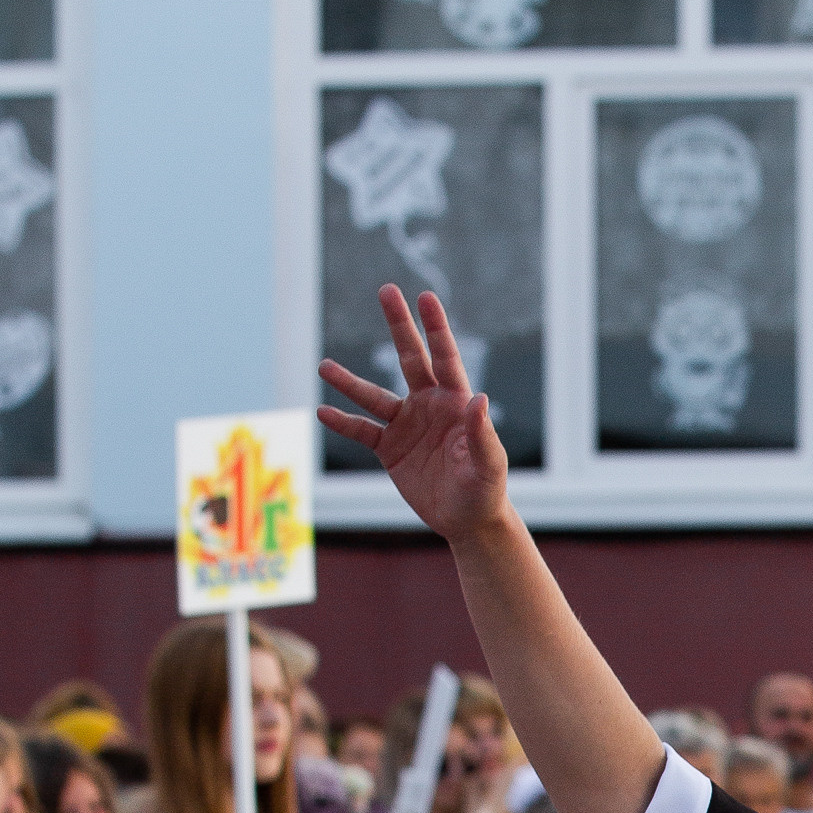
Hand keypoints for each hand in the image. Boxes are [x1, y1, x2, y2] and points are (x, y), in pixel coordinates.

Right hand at [319, 287, 511, 543]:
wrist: (468, 522)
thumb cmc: (485, 491)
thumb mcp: (488, 465)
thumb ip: (482, 434)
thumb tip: (480, 398)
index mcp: (455, 403)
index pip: (445, 358)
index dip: (435, 328)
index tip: (425, 297)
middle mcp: (429, 406)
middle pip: (410, 359)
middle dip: (399, 326)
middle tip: (387, 290)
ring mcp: (407, 425)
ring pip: (374, 396)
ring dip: (349, 382)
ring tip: (325, 366)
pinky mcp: (390, 449)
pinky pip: (362, 431)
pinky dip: (343, 422)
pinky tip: (323, 411)